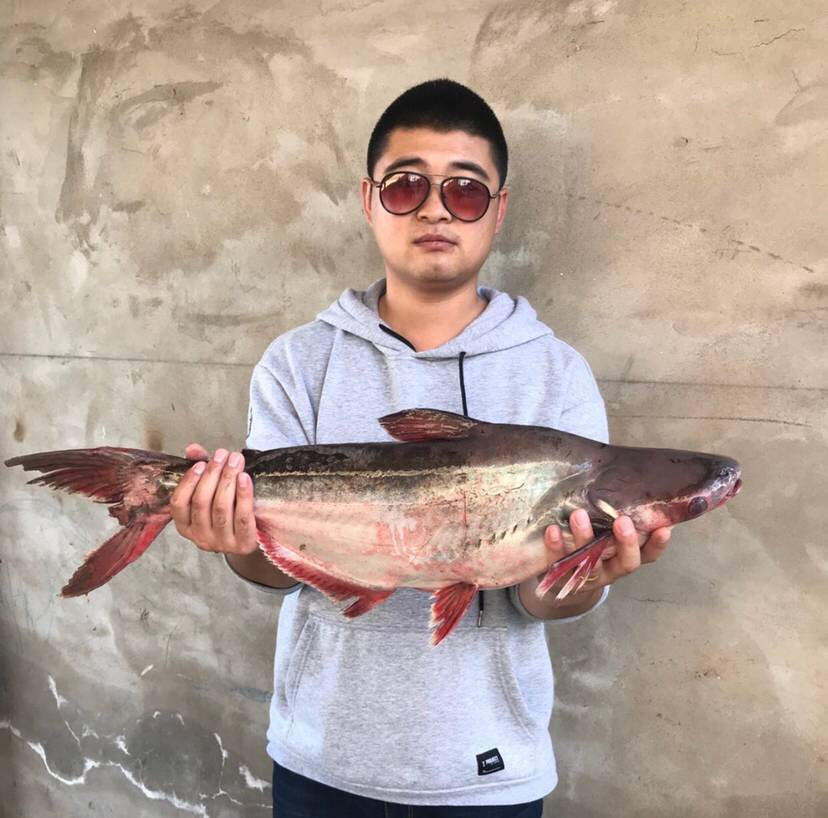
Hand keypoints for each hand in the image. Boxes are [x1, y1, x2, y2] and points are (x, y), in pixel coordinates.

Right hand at [169, 444, 257, 554]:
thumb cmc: (229, 511)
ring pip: (221, 508)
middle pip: (202, 502)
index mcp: (186, 526)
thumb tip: (193, 449)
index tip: (201, 463)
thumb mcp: (212, 492)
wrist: (255, 535)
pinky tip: (245, 478)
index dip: (188, 482)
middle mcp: (200, 538)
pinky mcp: (243, 544)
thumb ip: (201, 470)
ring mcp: (221, 543)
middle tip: (223, 455)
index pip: (179, 504)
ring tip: (235, 460)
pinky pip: (242, 517)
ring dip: (228, 480)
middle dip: (213, 474)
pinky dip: (243, 495)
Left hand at [543, 508, 671, 596]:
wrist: (563, 581)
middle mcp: (611, 570)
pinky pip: (559, 563)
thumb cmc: (591, 549)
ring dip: (586, 538)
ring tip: (578, 515)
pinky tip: (552, 530)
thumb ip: (615, 519)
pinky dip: (556, 546)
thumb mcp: (607, 537)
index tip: (664, 528)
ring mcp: (587, 575)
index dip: (658, 545)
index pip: (648, 555)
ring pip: (590, 562)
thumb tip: (627, 484)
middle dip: (626, 542)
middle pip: (626, 562)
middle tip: (622, 521)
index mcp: (625, 559)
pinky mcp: (563, 577)